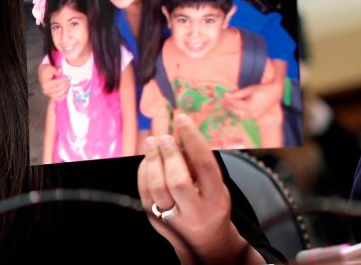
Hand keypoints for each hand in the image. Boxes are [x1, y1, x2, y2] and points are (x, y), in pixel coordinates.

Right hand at [37, 64, 68, 100]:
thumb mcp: (49, 68)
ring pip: (58, 94)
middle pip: (58, 89)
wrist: (42, 73)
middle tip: (69, 81)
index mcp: (45, 84)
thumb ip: (55, 70)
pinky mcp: (50, 95)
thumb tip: (60, 71)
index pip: (56, 83)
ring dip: (64, 90)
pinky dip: (62, 96)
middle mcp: (45, 90)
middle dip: (64, 85)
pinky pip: (57, 98)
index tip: (67, 78)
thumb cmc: (46, 70)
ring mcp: (48, 94)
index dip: (63, 81)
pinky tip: (66, 93)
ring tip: (68, 85)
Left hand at [137, 113, 262, 264]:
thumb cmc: (211, 204)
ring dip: (152, 161)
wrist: (206, 242)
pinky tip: (147, 160)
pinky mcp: (156, 220)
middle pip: (178, 181)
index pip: (205, 165)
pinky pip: (145, 193)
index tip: (181, 118)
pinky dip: (144, 172)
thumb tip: (179, 135)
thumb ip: (199, 163)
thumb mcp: (216, 185)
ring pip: (158, 188)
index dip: (192, 139)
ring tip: (152, 143)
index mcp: (216, 199)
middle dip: (169, 154)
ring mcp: (174, 219)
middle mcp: (196, 211)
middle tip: (164, 137)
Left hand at [223, 81, 281, 118]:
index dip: (227, 100)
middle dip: (228, 106)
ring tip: (228, 102)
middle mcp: (251, 113)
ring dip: (233, 109)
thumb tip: (225, 95)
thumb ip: (237, 94)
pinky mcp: (256, 115)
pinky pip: (245, 114)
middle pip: (235, 111)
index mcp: (249, 106)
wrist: (275, 92)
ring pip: (239, 114)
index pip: (234, 104)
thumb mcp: (248, 90)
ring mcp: (254, 115)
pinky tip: (236, 105)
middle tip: (223, 100)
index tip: (222, 95)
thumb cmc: (262, 89)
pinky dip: (239, 110)